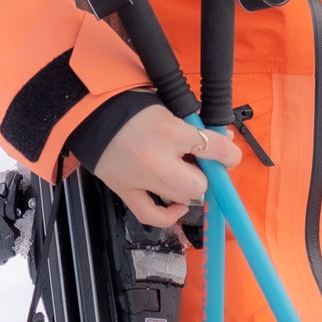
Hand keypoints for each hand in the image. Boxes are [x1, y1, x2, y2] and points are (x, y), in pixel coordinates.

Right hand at [92, 103, 240, 225]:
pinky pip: (152, 215)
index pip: (215, 149)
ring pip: (181, 199)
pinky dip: (168, 215)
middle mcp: (157, 159)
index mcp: (171, 130)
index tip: (230, 155)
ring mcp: (140, 179)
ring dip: (187, 189)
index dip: (229, 154)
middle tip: (201, 165)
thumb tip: (224, 138)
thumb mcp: (170, 107)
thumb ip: (196, 125)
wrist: (92, 113)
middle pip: (199, 185)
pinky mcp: (124, 191)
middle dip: (205, 176)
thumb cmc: (133, 106)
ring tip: (182, 174)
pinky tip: (177, 205)